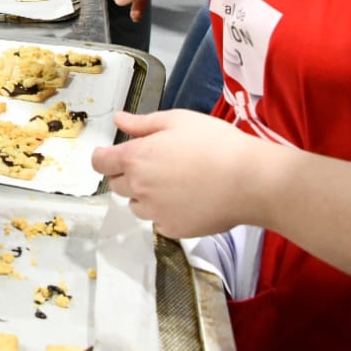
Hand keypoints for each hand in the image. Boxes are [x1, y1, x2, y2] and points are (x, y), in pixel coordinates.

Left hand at [94, 110, 271, 238]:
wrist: (251, 181)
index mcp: (134, 158)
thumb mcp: (177, 120)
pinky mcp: (173, 230)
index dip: (103, 157)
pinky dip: (164, 213)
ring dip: (144, 196)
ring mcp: (155, 212)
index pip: (99, 163)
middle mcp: (138, 187)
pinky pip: (157, 222)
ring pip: (136, 205)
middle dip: (127, 174)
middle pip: (117, 184)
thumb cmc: (215, 144)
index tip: (111, 155)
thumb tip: (118, 120)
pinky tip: (185, 201)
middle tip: (153, 165)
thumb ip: (142, 123)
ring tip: (173, 184)